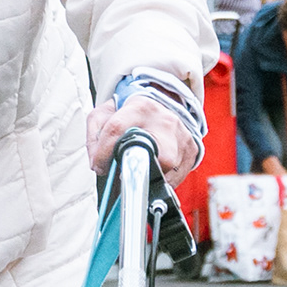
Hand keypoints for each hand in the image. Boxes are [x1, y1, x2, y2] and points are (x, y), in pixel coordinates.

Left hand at [82, 87, 204, 175]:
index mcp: (140, 107)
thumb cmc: (133, 115)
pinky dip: (162, 180)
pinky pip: (176, 177)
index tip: (99, 166)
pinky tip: (154, 170)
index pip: (117, 130)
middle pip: (149, 153)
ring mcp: (181, 136)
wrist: (164, 106)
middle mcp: (164, 121)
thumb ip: (94, 134)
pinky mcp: (192, 150)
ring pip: (165, 170)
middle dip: (133, 168)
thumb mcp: (106, 114)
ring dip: (148, 176)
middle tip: (123, 172)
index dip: (103, 152)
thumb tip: (96, 163)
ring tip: (139, 169)